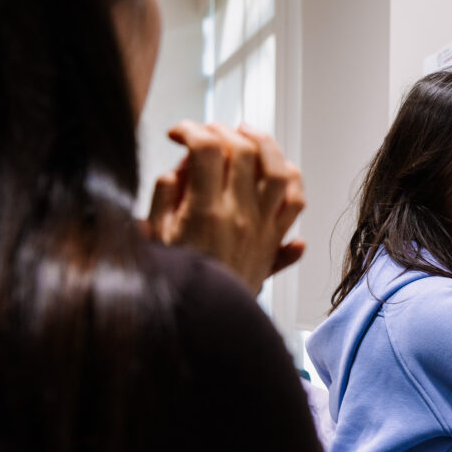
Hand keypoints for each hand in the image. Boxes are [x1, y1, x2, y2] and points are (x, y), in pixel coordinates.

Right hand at [147, 120, 305, 295]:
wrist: (207, 323)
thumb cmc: (178, 282)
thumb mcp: (154, 237)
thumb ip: (164, 196)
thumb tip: (180, 168)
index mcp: (204, 212)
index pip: (206, 149)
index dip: (191, 129)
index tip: (178, 132)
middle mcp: (240, 216)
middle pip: (244, 151)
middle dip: (223, 129)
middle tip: (208, 130)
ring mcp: (263, 227)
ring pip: (280, 171)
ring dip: (266, 144)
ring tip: (248, 134)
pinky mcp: (275, 239)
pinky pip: (296, 202)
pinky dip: (292, 179)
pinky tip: (279, 168)